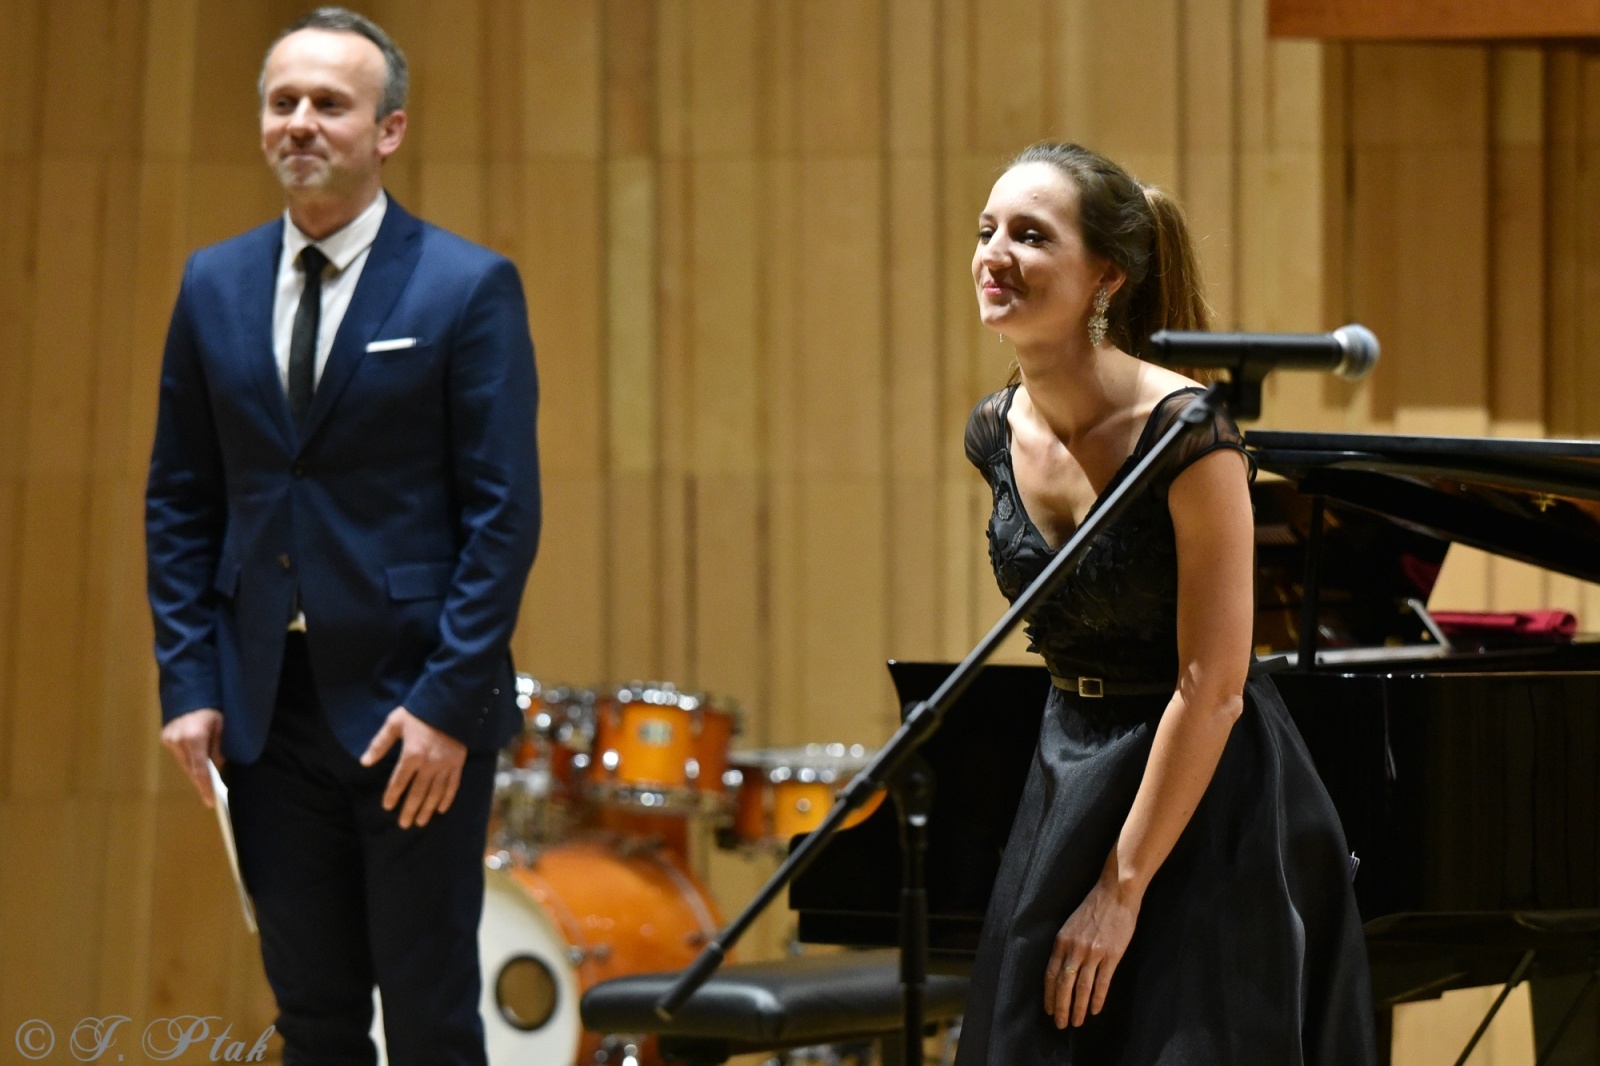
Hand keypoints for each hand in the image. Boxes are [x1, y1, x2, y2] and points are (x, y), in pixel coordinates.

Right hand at [161, 708, 223, 807]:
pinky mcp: (165, 737)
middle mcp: (177, 740)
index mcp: (194, 736)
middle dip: (201, 782)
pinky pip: (179, 755)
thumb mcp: (222, 726)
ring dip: (195, 771)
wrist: (192, 689)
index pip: (200, 769)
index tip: (210, 802)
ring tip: (207, 781)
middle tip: (211, 795)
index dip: (205, 787)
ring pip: (184, 763)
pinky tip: (198, 764)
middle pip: (190, 768)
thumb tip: (216, 769)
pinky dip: (189, 760)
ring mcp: (169, 738)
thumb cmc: (213, 706)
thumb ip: (218, 748)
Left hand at [360, 707, 466, 828]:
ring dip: (427, 809)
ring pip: (435, 793)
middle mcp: (429, 764)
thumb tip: (364, 763)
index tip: (387, 807)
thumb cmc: (419, 712)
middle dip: (410, 810)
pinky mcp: (458, 763)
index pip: (399, 781)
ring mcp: (445, 765)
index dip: (392, 795)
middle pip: (418, 792)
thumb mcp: (395, 723)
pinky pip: (453, 785)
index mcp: (412, 754)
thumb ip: (380, 744)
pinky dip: (447, 799)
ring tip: (421, 822)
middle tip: (404, 824)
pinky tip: (441, 809)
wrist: (450, 703)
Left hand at [1043, 878, 1140, 1028]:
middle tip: (1060, 1024)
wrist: (1116, 894)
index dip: (1049, 994)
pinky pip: (1102, 982)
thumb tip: (1061, 969)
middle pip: (1064, 985)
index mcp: (1062, 941)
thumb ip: (1066, 946)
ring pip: (1082, 988)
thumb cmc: (1094, 908)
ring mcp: (1093, 953)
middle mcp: (1074, 948)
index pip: (1050, 974)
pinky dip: (1098, 999)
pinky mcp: (1112, 956)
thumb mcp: (1071, 925)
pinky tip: (1095, 1011)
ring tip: (1077, 1022)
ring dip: (1079, 1008)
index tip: (1048, 1009)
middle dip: (1060, 1007)